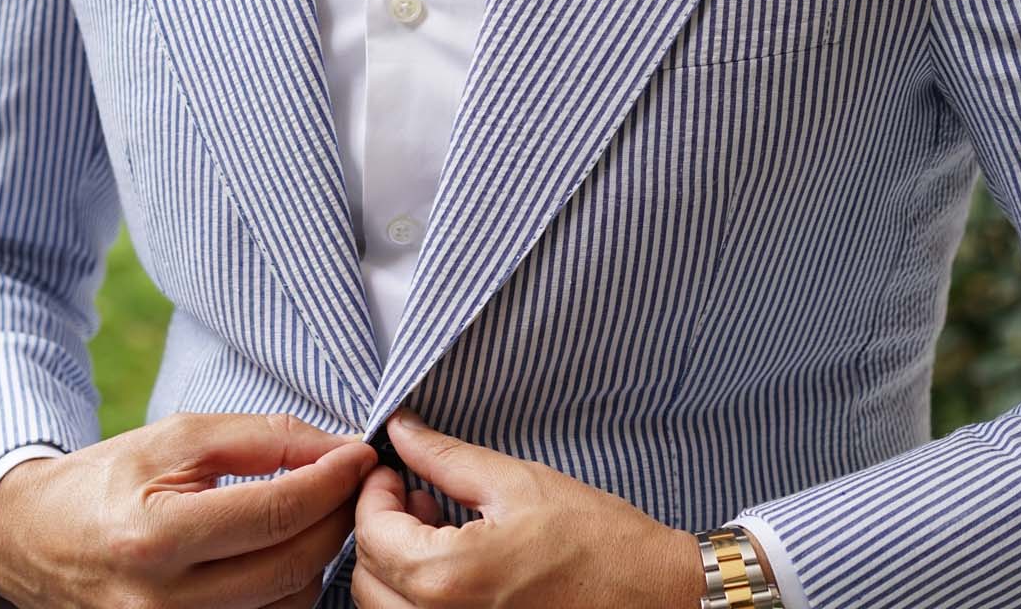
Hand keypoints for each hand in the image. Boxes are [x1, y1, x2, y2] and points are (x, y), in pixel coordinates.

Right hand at [0, 412, 377, 607]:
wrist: (35, 540)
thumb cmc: (109, 480)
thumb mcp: (177, 438)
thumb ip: (262, 438)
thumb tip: (336, 448)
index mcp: (157, 537)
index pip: (277, 513)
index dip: (332, 480)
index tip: (360, 454)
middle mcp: (164, 602)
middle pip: (292, 565)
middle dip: (337, 517)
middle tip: (354, 482)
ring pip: (288, 602)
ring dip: (320, 554)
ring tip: (321, 511)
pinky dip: (291, 585)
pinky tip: (289, 548)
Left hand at [350, 410, 704, 607]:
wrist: (652, 596)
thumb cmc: (596, 541)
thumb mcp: (516, 482)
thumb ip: (445, 457)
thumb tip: (400, 429)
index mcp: (446, 577)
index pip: (371, 532)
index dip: (375, 492)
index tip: (395, 469)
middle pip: (368, 577)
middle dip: (382, 529)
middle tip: (419, 496)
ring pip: (386, 608)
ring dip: (396, 566)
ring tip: (440, 528)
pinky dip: (417, 596)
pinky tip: (456, 564)